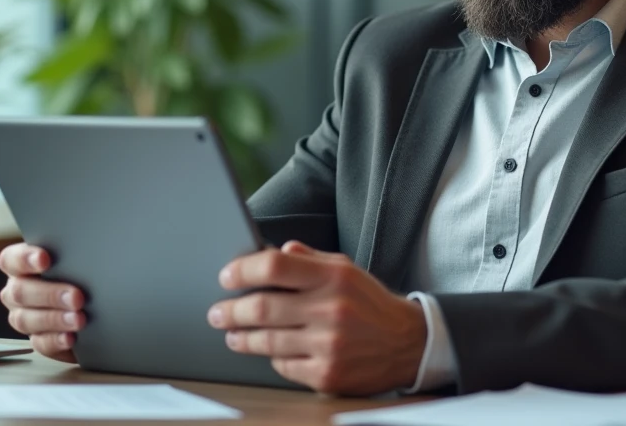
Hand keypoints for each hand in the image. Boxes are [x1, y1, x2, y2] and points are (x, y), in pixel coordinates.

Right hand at [0, 243, 84, 362]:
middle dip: (49, 294)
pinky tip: (71, 338)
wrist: (101, 299)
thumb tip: (90, 250)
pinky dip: (56, 340)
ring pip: (26, 320)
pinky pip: (40, 343)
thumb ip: (74, 253)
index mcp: (22, 265)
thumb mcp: (80, 257)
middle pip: (20, 292)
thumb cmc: (85, 268)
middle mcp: (17, 291)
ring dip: (54, 319)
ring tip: (79, 319)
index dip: (24, 259)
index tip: (44, 259)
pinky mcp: (39, 339)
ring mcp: (24, 316)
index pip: (11, 259)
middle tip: (76, 296)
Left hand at [208, 241, 426, 395]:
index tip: (227, 276)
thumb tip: (275, 251)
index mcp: (334, 276)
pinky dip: (271, 357)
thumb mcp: (346, 270)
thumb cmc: (369, 303)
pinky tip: (268, 350)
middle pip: (263, 306)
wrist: (408, 343)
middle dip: (231, 310)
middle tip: (217, 312)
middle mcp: (331, 309)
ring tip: (232, 333)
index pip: (276, 266)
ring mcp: (328, 344)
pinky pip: (283, 365)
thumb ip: (311, 259)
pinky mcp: (327, 374)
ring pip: (266, 340)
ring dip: (241, 337)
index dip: (244, 270)